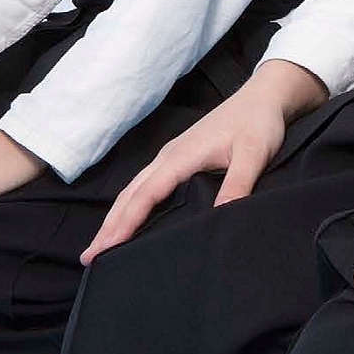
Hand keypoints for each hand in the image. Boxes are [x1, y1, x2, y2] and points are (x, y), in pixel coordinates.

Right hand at [80, 58, 326, 264]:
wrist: (263, 97)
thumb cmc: (259, 123)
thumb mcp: (254, 153)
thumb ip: (238, 183)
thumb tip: (219, 215)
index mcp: (182, 156)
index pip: (146, 195)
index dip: (125, 223)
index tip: (106, 248)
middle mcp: (169, 156)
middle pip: (130, 194)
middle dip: (109, 225)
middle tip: (90, 256)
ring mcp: (171, 156)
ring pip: (134, 188)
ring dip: (115, 216)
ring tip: (100, 243)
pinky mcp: (178, 157)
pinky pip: (145, 184)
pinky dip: (130, 204)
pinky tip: (128, 217)